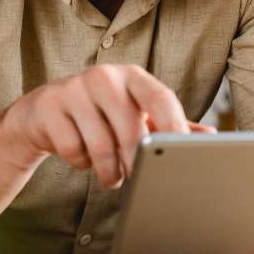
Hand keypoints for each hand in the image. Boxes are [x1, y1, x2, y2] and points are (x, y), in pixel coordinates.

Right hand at [1, 64, 203, 187]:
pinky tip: (80, 155)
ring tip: (111, 176)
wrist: (43, 112)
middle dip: (135, 163)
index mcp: (132, 76)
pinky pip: (72, 149)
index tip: (182, 154)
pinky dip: (79, 163)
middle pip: (131, 129)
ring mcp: (74, 88)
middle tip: (135, 178)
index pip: (161, 97)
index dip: (175, 126)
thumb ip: (168, 123)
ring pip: (100, 145)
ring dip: (108, 171)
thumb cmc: (100, 114)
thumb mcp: (135, 113)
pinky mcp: (49, 105)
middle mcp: (104, 76)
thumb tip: (209, 135)